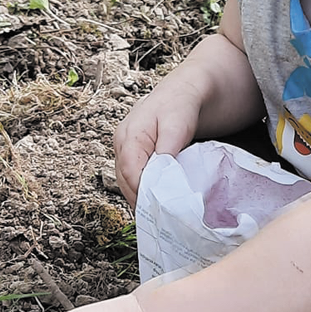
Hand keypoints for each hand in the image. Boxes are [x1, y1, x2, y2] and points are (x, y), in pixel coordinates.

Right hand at [114, 82, 201, 206]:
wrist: (188, 90)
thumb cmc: (183, 103)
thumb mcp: (178, 122)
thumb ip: (168, 148)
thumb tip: (159, 176)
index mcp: (129, 136)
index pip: (130, 172)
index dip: (143, 193)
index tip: (161, 210)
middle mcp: (122, 144)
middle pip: (126, 182)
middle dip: (142, 201)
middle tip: (163, 221)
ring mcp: (127, 150)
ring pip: (129, 183)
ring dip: (144, 199)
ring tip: (162, 216)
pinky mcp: (137, 156)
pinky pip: (137, 179)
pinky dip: (147, 192)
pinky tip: (161, 202)